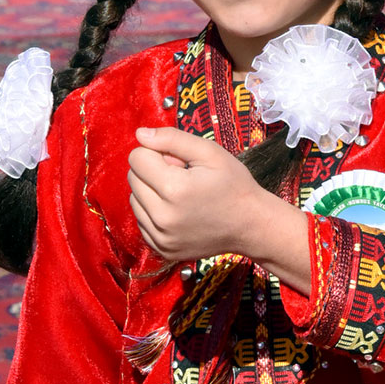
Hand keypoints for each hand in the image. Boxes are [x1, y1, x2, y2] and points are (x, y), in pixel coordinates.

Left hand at [128, 128, 310, 292]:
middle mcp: (163, 217)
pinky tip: (178, 212)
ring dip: (151, 193)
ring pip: (135, 200)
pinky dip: (154, 213)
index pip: (137, 158)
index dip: (157, 153)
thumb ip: (172, 138)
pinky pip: (142, 221)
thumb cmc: (234, 185)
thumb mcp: (210, 152)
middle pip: (133, 178)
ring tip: (182, 196)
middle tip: (183, 178)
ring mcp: (161, 237)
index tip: (180, 162)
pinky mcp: (162, 249)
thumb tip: (140, 134)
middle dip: (153, 171)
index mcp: (174, 189)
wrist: (251, 226)